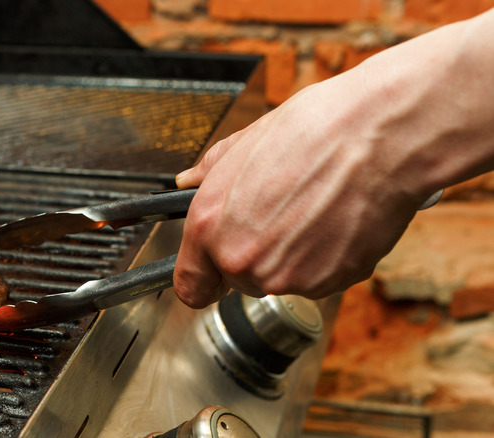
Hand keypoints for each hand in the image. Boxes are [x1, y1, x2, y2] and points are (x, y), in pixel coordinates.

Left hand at [172, 72, 424, 307]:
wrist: (380, 137)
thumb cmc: (314, 131)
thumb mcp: (244, 142)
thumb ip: (208, 172)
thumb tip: (189, 180)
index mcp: (209, 227)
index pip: (189, 285)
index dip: (201, 278)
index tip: (209, 274)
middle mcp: (243, 261)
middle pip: (239, 279)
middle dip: (253, 253)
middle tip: (279, 213)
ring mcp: (287, 278)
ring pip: (279, 278)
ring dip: (291, 256)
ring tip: (312, 209)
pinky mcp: (330, 284)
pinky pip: (318, 278)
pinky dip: (325, 258)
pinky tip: (335, 219)